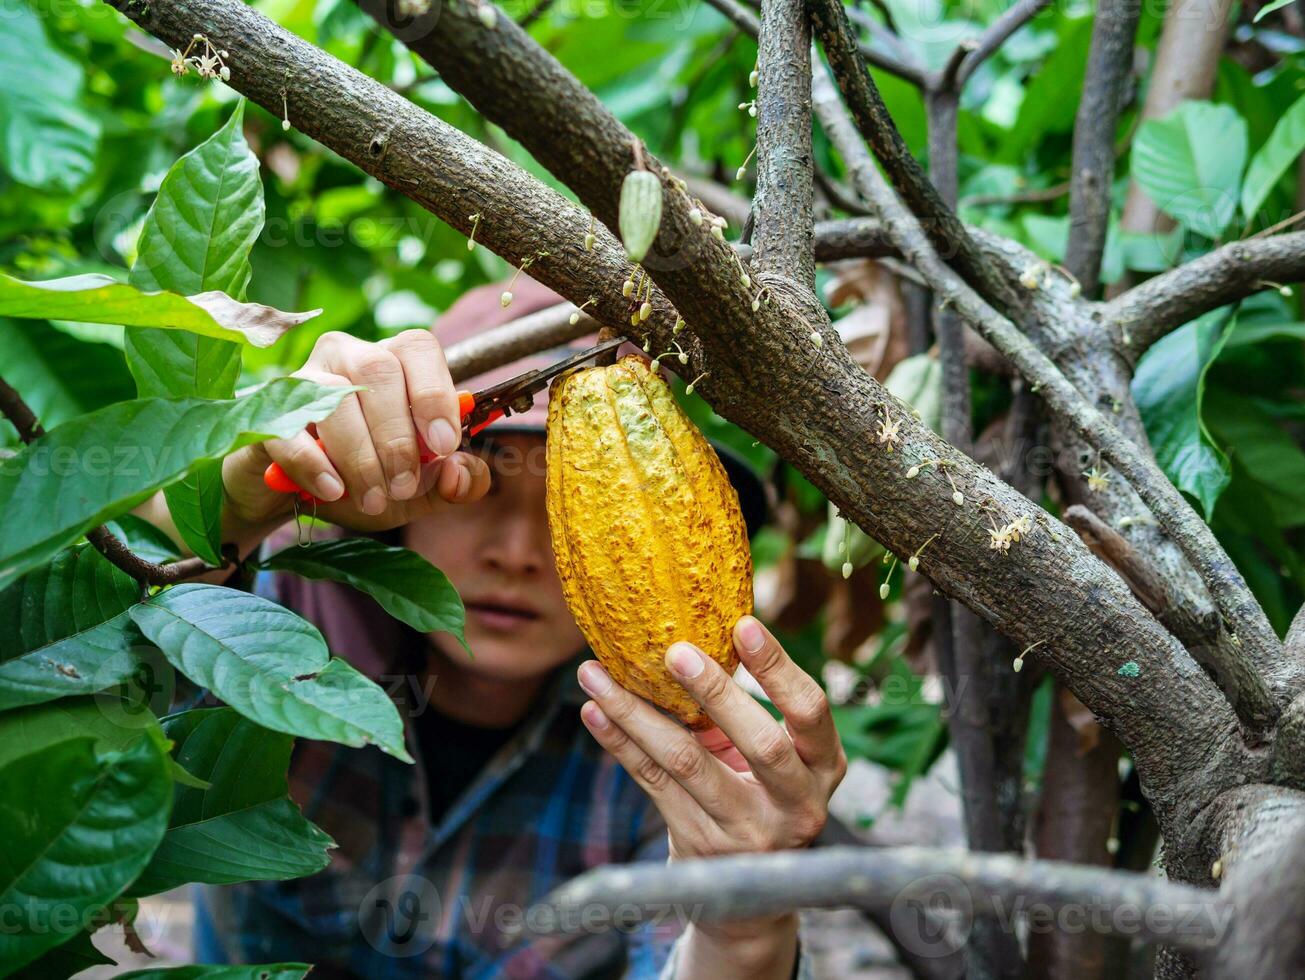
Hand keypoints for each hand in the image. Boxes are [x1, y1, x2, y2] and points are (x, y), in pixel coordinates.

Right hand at [222, 330, 491, 533]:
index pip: (419, 348)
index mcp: (392, 363)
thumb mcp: (417, 492)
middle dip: (398, 436)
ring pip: (336, 395)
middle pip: (379, 369)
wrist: (287, 499)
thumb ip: (453, 484)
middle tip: (403, 486)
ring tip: (373, 499)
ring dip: (361, 455)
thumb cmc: (360, 480)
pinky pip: (289, 427)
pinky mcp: (263, 412)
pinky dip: (315, 462)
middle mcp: (346, 356)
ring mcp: (301, 379)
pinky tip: (333, 490)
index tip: (444, 445)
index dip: (435, 393)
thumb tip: (461, 472)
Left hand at [576, 616, 845, 976]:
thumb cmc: (762, 794)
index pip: (811, 712)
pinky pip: (651, 782)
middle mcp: (795, 803)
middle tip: (674, 651)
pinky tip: (594, 711)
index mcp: (823, 766)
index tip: (744, 624)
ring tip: (597, 674)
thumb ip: (750, 711)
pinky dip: (619, 742)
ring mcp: (745, 829)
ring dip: (636, 713)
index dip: (779, 669)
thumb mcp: (778, 759)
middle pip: (760, 743)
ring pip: (686, 763)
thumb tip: (698, 630)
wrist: (747, 891)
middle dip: (717, 693)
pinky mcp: (697, 842)